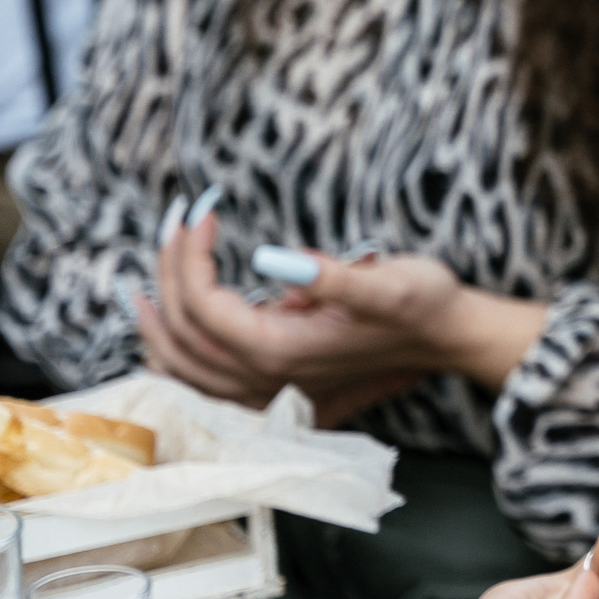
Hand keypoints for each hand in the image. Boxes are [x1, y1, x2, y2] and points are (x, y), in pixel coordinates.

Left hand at [132, 195, 545, 418]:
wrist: (452, 340)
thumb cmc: (426, 305)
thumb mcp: (390, 283)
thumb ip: (332, 275)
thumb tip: (276, 258)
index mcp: (283, 349)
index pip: (205, 303)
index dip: (192, 254)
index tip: (205, 208)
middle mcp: (267, 377)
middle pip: (184, 331)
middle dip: (169, 272)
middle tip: (178, 222)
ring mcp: (270, 390)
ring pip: (183, 367)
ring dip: (157, 324)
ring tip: (146, 285)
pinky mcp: (277, 389)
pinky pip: (202, 385)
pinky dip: (175, 361)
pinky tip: (169, 336)